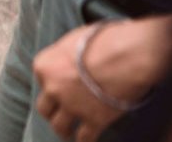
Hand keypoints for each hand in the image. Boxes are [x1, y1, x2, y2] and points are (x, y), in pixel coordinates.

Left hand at [33, 16, 171, 141]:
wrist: (130, 54)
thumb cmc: (107, 39)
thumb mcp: (75, 39)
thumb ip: (66, 54)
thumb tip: (71, 57)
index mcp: (45, 66)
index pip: (41, 80)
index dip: (52, 84)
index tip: (60, 86)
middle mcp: (53, 88)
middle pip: (45, 108)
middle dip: (52, 111)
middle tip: (58, 114)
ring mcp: (72, 106)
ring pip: (59, 127)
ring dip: (63, 130)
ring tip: (68, 132)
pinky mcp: (94, 120)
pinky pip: (84, 138)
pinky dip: (84, 141)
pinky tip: (86, 140)